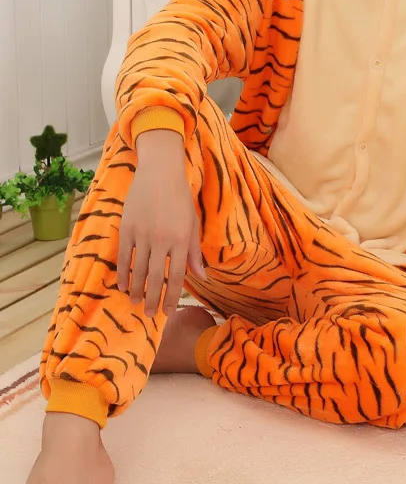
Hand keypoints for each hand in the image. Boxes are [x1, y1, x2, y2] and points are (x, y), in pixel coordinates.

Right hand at [117, 130, 205, 317]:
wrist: (160, 172)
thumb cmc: (180, 198)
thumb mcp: (192, 223)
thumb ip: (194, 252)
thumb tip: (201, 278)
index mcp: (182, 238)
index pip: (177, 275)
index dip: (172, 296)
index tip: (168, 311)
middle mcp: (162, 239)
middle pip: (156, 277)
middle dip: (154, 299)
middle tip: (150, 314)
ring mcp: (143, 234)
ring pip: (138, 270)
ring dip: (137, 290)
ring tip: (137, 303)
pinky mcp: (127, 228)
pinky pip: (123, 257)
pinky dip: (123, 274)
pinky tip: (123, 286)